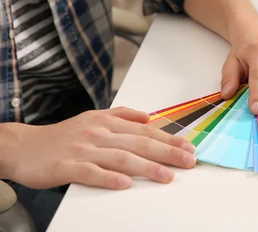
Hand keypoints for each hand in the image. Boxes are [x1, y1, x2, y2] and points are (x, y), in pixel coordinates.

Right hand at [5, 107, 196, 189]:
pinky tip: (125, 184)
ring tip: (167, 176)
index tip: (189, 147)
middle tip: (188, 161)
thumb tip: (149, 116)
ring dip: (146, 167)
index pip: (145, 130)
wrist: (24, 146)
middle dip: (167, 152)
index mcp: (106, 121)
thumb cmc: (63, 135)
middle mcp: (98, 133)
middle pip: (139, 142)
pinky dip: (109, 178)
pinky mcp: (67, 166)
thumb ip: (122, 115)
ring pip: (120, 157)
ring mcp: (83, 149)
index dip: (169, 139)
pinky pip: (91, 173)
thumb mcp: (93, 117)